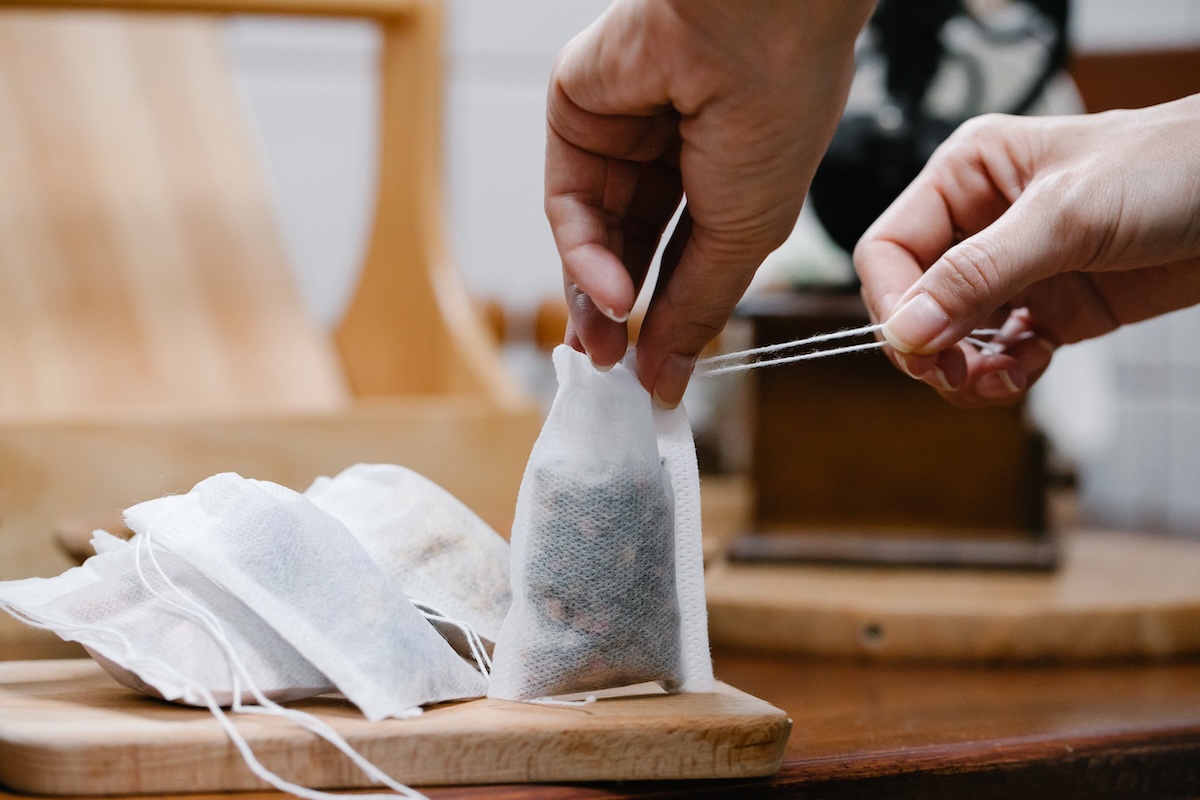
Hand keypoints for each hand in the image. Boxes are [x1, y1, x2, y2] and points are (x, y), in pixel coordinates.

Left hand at [545, 0, 871, 406]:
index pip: (682, 260)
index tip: (655, 379)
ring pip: (594, 235)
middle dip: (619, 318)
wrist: (754, 24)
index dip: (667, 320)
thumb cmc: (777, 115)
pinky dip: (584, 256)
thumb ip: (697, 308)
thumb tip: (668, 379)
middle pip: (629, 252)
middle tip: (614, 373)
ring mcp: (621, 134)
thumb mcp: (745, 236)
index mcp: (724, 176)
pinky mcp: (578, 115)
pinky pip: (572, 202)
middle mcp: (669, 156)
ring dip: (596, 299)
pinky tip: (610, 294)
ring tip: (608, 348)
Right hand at [854, 95, 1199, 407]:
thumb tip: (907, 330)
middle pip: (913, 300)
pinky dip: (1004, 373)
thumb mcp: (1064, 216)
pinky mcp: (1051, 309)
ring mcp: (1016, 270)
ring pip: (952, 336)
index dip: (891, 301)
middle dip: (928, 345)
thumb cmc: (1173, 168)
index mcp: (966, 175)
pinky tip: (1028, 368)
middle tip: (953, 376)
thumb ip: (978, 274)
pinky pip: (1000, 353)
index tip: (915, 346)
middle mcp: (980, 223)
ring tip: (998, 381)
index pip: (889, 248)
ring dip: (965, 370)